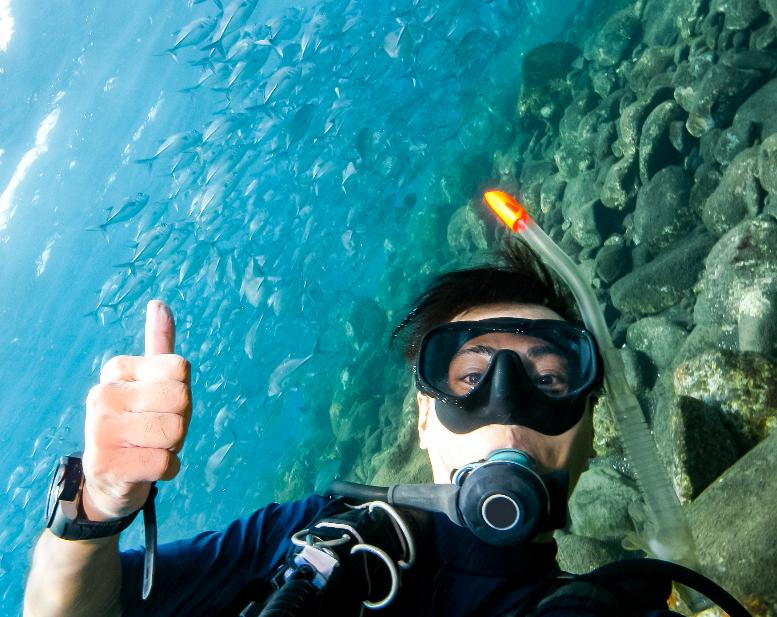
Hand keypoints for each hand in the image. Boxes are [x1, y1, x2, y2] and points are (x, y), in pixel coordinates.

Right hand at [81, 300, 191, 520]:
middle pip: (181, 399)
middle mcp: (101, 393)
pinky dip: (166, 470)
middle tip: (157, 431)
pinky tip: (144, 468)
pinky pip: (166, 463)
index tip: (159, 405)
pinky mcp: (104, 464)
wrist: (111, 479)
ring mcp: (98, 429)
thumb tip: (159, 303)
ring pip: (174, 431)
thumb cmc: (141, 424)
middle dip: (181, 421)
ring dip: (172, 447)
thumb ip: (158, 344)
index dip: (182, 392)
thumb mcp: (152, 382)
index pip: (180, 368)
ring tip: (148, 448)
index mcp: (116, 368)